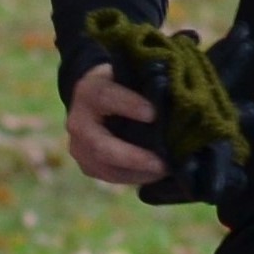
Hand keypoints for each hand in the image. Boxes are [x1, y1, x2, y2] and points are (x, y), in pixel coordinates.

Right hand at [66, 66, 165, 187]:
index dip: (128, 105)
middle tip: (162, 164)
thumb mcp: (130, 76)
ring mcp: (78, 146)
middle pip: (99, 145)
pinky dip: (134, 177)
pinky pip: (109, 176)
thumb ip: (146, 84)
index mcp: (88, 91)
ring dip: (137, 173)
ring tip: (164, 171)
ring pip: (104, 166)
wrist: (97, 100)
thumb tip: (176, 95)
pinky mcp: (86, 164)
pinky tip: (155, 174)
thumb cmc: (123, 85)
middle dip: (132, 157)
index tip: (154, 114)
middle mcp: (77, 121)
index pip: (105, 96)